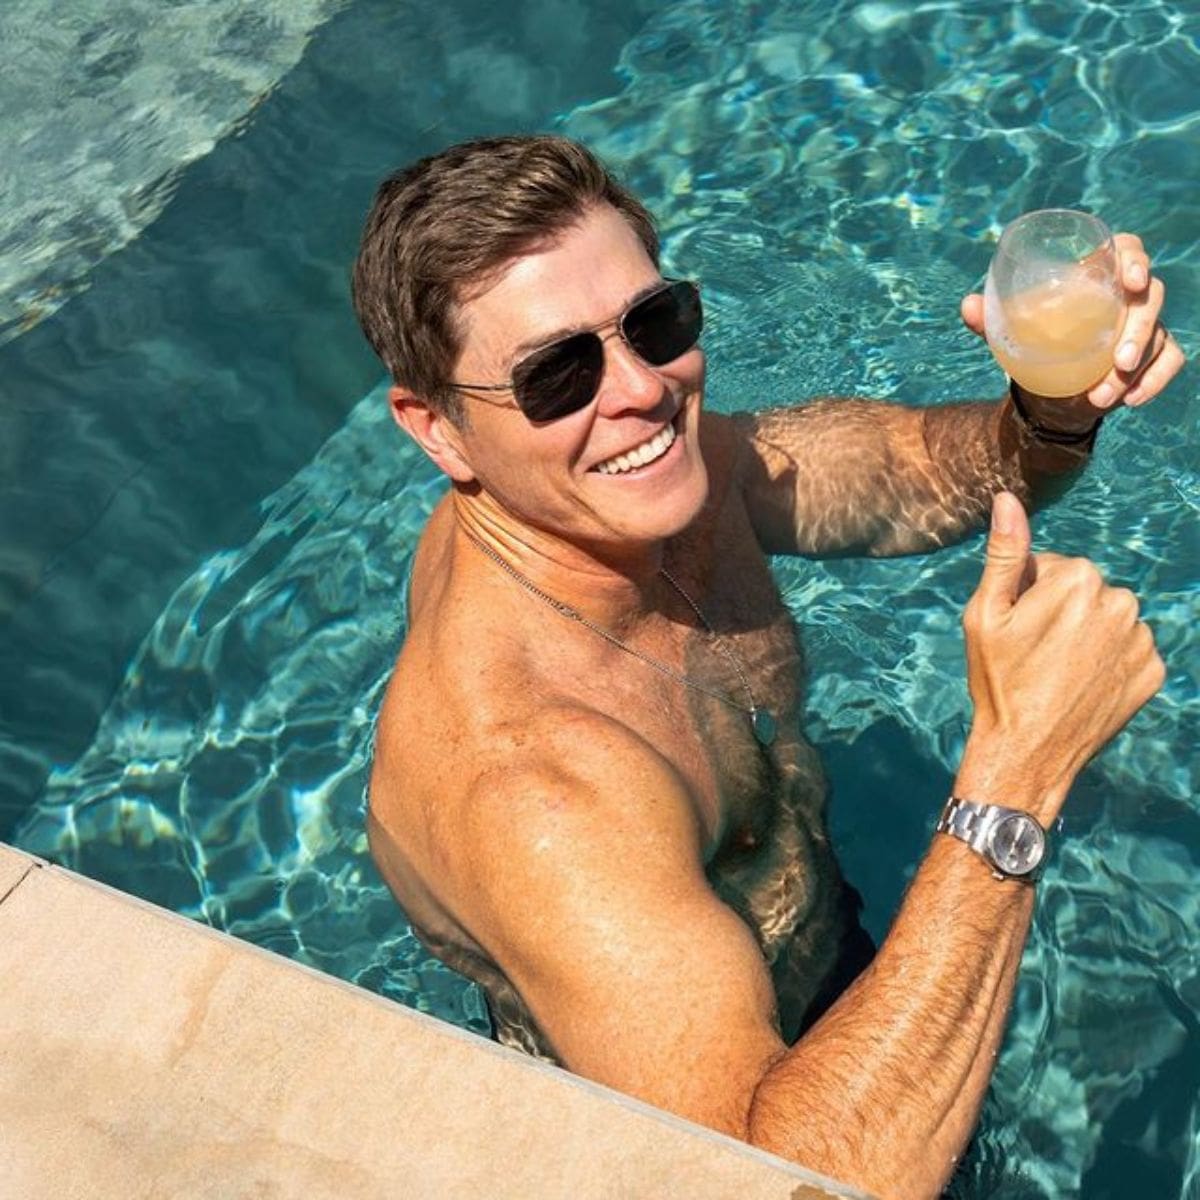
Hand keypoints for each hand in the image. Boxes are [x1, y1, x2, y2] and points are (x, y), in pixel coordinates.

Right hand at [956, 493, 1164, 824]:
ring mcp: (1141, 640)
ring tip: (1056, 669)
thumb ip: (1005, 553)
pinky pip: (1129, 650)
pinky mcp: (1153, 672)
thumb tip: (1008, 500)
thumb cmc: (999, 680)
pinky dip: (1108, 661)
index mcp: (1078, 579)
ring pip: (1108, 619)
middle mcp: (1121, 602)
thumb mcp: (986, 613)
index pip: (1053, 567)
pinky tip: (1081, 682)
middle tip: (1032, 651)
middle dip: (1060, 611)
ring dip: (1086, 635)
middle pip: (1084, 590)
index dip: (1028, 594)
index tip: (1017, 628)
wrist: (1027, 750)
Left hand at [960, 233, 1185, 413]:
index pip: (1128, 250)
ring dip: (1136, 368)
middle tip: (1119, 361)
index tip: (1131, 282)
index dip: (1136, 259)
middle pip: (1151, 296)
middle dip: (1139, 329)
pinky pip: (1169, 360)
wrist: (1046, 391)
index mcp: (1095, 276)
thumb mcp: (1009, 335)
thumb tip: (968, 306)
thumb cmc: (1033, 345)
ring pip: (1158, 334)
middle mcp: (1125, 297)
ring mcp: (1143, 325)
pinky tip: (1131, 399)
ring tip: (1103, 394)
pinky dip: (1155, 381)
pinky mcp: (1153, 354)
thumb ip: (989, 320)